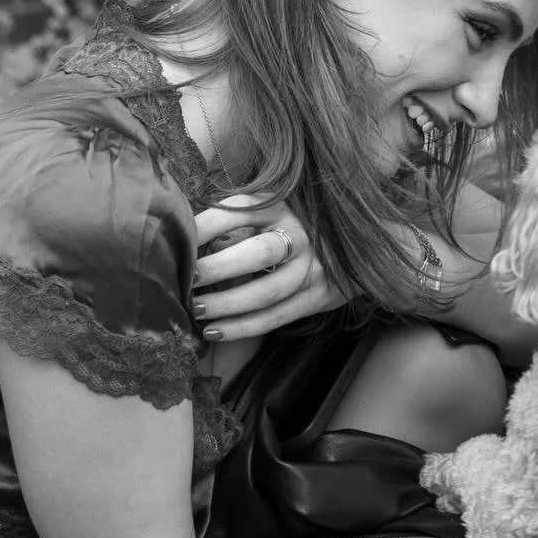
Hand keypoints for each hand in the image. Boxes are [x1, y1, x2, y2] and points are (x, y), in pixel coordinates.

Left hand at [193, 196, 344, 339]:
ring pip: (266, 292)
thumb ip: (237, 220)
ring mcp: (312, 269)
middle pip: (258, 254)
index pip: (239, 211)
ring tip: (196, 310)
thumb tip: (184, 238)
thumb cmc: (295, 225)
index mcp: (281, 207)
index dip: (205, 225)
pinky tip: (214, 331)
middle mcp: (300, 236)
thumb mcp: (272, 209)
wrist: (359, 246)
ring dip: (227, 304)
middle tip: (186, 280)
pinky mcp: (319, 297)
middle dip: (217, 269)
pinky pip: (276, 317)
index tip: (177, 240)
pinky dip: (242, 327)